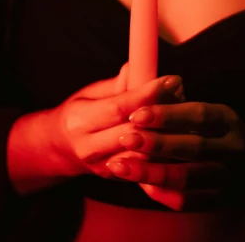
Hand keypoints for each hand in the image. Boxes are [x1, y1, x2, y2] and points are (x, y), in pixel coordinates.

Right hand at [49, 63, 185, 181]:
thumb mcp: (91, 93)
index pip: (119, 108)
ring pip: (143, 152)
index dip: (147, 94)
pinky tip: (176, 132)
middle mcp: (88, 148)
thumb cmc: (80, 112)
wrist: (62, 148)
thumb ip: (117, 84)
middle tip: (181, 93)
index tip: (170, 79)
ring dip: (166, 132)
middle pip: (133, 132)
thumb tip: (138, 66)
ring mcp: (102, 167)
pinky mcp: (116, 178)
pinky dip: (162, 149)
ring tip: (182, 110)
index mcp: (79, 121)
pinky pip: (145, 166)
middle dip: (161, 112)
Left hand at [106, 98, 244, 210]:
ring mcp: (229, 177)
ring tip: (121, 165)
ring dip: (151, 173)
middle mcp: (232, 148)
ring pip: (187, 178)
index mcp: (227, 120)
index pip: (197, 115)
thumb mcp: (212, 111)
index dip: (167, 114)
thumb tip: (142, 90)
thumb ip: (181, 104)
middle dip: (155, 144)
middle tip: (124, 138)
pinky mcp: (223, 201)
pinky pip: (190, 202)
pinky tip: (143, 187)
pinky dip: (165, 195)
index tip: (137, 113)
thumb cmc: (222, 130)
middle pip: (191, 147)